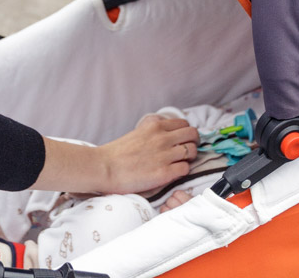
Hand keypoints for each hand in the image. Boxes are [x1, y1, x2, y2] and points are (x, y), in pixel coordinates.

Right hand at [32, 114, 198, 195]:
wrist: (105, 168)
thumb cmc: (118, 153)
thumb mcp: (138, 132)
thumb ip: (154, 131)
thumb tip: (168, 133)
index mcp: (155, 126)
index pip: (184, 124)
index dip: (186, 133)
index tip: (183, 140)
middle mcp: (162, 138)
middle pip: (193, 135)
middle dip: (193, 143)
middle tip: (187, 150)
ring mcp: (165, 155)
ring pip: (192, 152)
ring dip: (189, 158)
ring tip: (179, 162)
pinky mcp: (164, 173)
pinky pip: (186, 169)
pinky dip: (182, 171)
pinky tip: (173, 172)